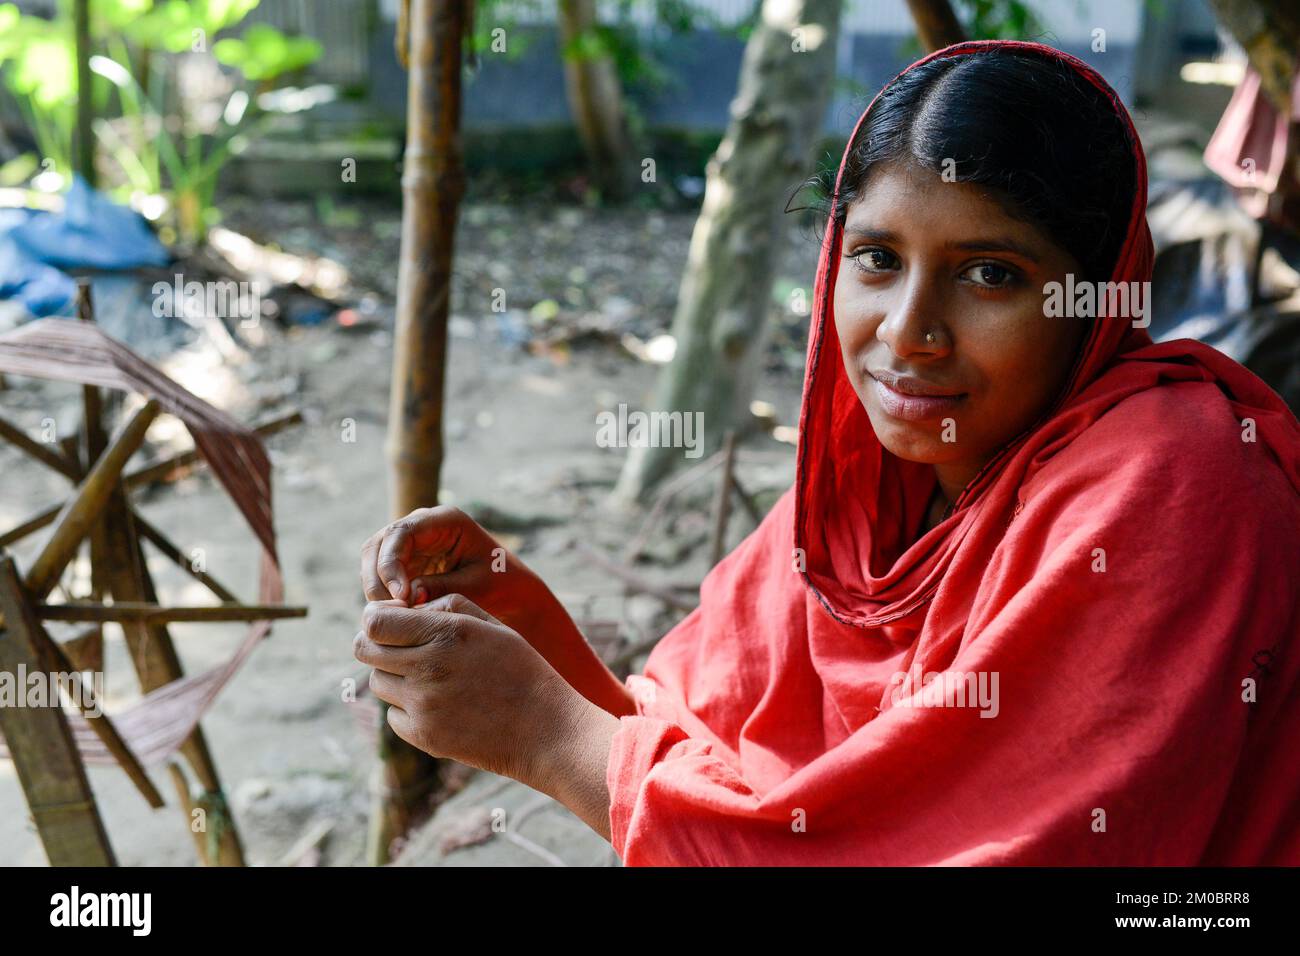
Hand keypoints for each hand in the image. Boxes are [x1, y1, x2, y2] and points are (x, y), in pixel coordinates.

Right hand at [359, 505, 548, 639]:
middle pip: (379, 544)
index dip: (392, 563)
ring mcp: (411, 544)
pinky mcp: (406, 564)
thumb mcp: (477, 587)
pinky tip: (398, 620)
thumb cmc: (502, 585)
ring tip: (396, 620)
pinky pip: (382, 578)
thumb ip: (442, 588)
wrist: (512, 592)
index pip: (402, 532)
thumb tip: (408, 597)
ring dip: (377, 591)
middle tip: (391, 614)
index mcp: (445, 520)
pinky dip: (384, 598)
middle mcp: (423, 526)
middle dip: (378, 579)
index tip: (401, 597)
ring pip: (374, 562)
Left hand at [359, 505, 638, 719]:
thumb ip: (446, 607)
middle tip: (400, 646)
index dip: (376, 617)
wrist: (546, 730)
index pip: (374, 621)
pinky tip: (439, 705)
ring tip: (429, 676)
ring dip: (393, 675)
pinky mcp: (424, 736)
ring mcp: (423, 705)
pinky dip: (406, 708)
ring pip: (377, 682)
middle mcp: (428, 667)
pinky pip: (393, 715)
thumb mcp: (491, 625)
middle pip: (364, 650)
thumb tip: (404, 607)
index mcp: (446, 633)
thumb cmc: (521, 670)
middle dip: (376, 643)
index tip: (391, 620)